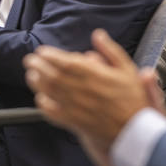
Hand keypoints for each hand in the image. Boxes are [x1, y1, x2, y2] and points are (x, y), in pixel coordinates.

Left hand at [24, 30, 149, 165]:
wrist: (135, 131)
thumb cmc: (132, 100)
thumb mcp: (128, 70)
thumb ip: (111, 51)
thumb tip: (98, 35)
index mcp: (94, 76)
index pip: (65, 62)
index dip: (50, 55)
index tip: (42, 51)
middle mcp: (82, 90)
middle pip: (52, 75)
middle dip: (38, 65)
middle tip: (30, 60)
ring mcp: (76, 107)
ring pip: (49, 91)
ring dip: (36, 81)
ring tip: (32, 74)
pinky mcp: (73, 122)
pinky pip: (52, 112)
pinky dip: (43, 103)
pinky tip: (41, 97)